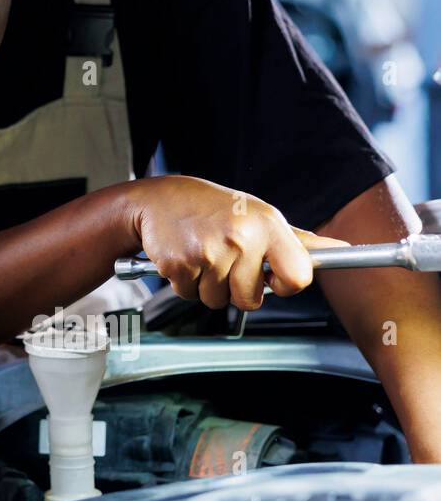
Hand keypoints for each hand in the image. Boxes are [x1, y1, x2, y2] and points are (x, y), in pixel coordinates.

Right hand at [125, 175, 348, 309]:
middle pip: (250, 299)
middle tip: (225, 259)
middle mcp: (240, 238)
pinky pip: (190, 296)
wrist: (157, 200)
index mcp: (267, 226)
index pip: (298, 276)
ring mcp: (208, 253)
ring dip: (208, 285)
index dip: (286, 285)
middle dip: (236, 288)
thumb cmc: (212, 208)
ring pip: (217, 300)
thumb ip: (298, 240)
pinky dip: (186, 283)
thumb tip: (342, 249)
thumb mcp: (258, 215)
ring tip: (202, 254)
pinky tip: (185, 257)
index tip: (272, 277)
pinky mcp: (179, 265)